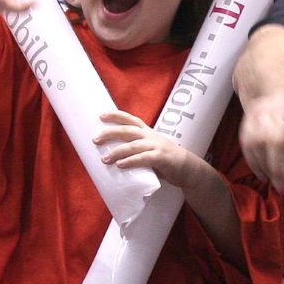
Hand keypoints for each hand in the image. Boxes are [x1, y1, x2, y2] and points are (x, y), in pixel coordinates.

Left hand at [95, 110, 213, 189]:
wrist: (187, 168)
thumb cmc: (165, 160)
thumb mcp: (151, 149)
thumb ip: (136, 149)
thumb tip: (113, 155)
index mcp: (147, 132)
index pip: (130, 119)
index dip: (116, 116)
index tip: (100, 115)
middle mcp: (150, 136)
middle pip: (128, 131)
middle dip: (110, 133)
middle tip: (95, 140)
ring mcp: (156, 146)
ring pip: (133, 145)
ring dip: (117, 152)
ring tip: (104, 159)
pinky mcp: (160, 158)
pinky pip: (143, 158)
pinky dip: (130, 161)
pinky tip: (120, 165)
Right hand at [238, 90, 283, 189]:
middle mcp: (280, 106)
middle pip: (271, 137)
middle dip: (275, 166)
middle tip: (282, 186)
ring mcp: (262, 110)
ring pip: (254, 141)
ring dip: (262, 166)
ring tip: (273, 181)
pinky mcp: (249, 117)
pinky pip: (246, 142)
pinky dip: (252, 161)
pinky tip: (263, 172)